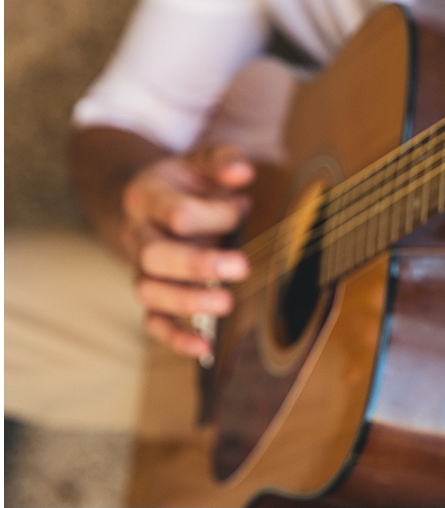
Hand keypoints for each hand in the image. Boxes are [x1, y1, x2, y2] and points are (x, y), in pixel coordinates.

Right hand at [121, 144, 253, 357]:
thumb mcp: (203, 160)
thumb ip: (224, 160)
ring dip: (187, 300)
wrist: (150, 197)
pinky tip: (205, 348)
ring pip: (149, 290)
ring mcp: (141, 267)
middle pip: (153, 255)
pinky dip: (175, 337)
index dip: (214, 215)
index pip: (176, 212)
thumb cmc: (187, 181)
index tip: (242, 208)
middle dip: (198, 264)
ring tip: (225, 304)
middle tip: (241, 267)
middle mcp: (138, 234)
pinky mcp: (153, 292)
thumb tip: (242, 173)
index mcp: (148, 197)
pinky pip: (153, 320)